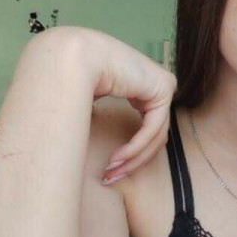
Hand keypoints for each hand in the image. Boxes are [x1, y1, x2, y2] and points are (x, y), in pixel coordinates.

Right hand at [30, 26, 176, 181]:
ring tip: (111, 173)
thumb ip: (106, 118)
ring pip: (156, 136)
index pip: (148, 129)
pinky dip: (135, 147)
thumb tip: (107, 150)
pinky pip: (153, 129)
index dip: (131, 155)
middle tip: (111, 178)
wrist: (73, 58)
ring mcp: (163, 84)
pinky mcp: (163, 88)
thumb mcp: (94, 101)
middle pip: (154, 136)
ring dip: (132, 159)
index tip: (110, 172)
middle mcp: (156, 84)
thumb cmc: (73, 76)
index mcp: (142, 85)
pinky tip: (117, 158)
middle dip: (132, 162)